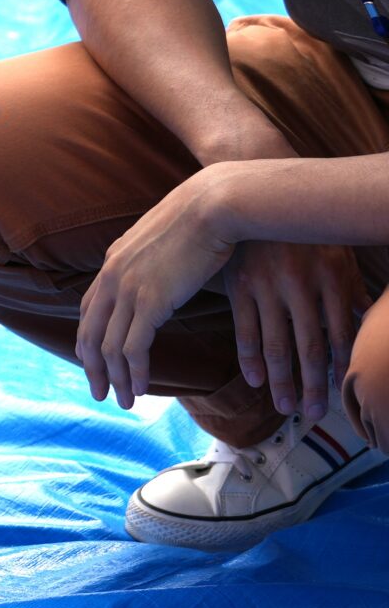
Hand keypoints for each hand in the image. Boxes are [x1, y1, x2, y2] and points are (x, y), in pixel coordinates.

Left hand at [78, 167, 239, 407]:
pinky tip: (139, 390)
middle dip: (93, 367)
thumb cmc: (203, 217)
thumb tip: (162, 271)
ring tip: (124, 401)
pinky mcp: (150, 301)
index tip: (94, 361)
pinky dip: (134, 372)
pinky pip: (134, 347)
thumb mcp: (165, 237)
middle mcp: (112, 276)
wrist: (214, 204)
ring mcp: (128, 289)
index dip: (89, 338)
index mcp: (113, 261)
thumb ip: (154, 259)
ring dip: (116, 378)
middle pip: (90, 331)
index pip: (89, 309)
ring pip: (109, 346)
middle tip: (99, 392)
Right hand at [227, 238, 366, 418]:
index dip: (340, 368)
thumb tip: (369, 325)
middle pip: (308, 346)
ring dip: (279, 379)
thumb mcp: (338, 255)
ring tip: (284, 406)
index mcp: (330, 277)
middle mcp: (299, 284)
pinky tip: (252, 379)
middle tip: (311, 414)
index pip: (339, 334)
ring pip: (275, 342)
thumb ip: (352, 290)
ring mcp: (265, 285)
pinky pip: (244, 327)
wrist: (256, 193)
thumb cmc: (306, 228)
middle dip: (311, 384)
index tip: (340, 395)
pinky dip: (248, 356)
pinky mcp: (238, 284)